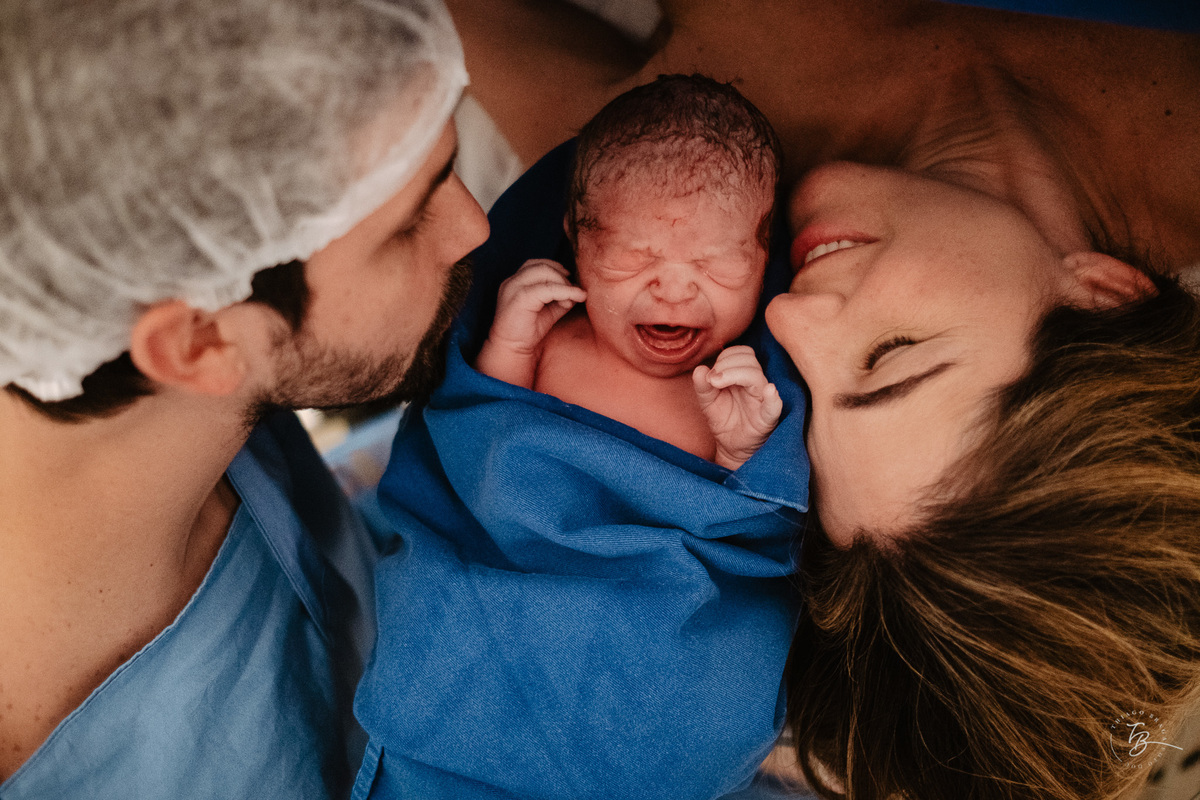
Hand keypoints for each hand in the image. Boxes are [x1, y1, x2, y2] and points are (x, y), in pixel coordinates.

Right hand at [488, 258, 586, 354]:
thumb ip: (561, 298)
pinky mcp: (520, 298)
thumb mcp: (548, 311)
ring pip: (544, 272)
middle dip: (562, 276)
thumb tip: (579, 291)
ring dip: (563, 283)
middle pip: (542, 265)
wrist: (511, 349)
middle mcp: (512, 281)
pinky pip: (547, 289)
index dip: (556, 269)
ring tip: (571, 298)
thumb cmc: (527, 332)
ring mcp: (513, 288)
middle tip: (573, 292)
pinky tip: (571, 300)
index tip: (570, 282)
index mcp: (515, 282)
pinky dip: (564, 292)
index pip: (537, 264)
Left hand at [693, 345, 781, 469]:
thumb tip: (699, 369)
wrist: (731, 447)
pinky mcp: (766, 420)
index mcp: (744, 377)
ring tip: (718, 384)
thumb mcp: (708, 402)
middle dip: (727, 364)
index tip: (711, 373)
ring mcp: (762, 401)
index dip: (726, 357)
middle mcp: (756, 385)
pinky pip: (774, 407)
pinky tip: (769, 391)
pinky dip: (773, 399)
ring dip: (736, 374)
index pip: (742, 353)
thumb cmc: (725, 420)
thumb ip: (702, 387)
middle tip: (713, 380)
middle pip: (750, 361)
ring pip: (757, 377)